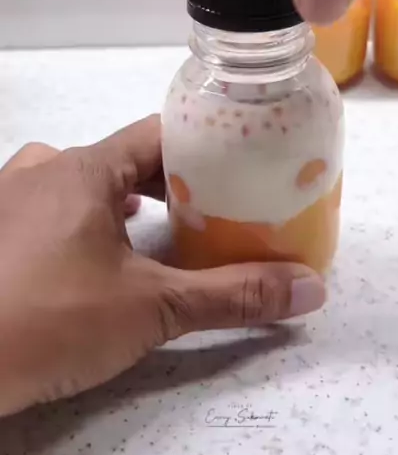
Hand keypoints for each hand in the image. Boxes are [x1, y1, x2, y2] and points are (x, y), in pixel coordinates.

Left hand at [0, 116, 324, 416]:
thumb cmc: (48, 320)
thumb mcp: (150, 309)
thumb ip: (232, 295)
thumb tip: (310, 288)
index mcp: (82, 169)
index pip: (159, 135)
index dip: (204, 149)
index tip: (241, 171)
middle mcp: (40, 169)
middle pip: (119, 159)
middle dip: (165, 184)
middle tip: (207, 212)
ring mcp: (6, 198)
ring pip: (79, 183)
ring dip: (119, 202)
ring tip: (154, 231)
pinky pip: (46, 208)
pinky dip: (80, 222)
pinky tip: (90, 256)